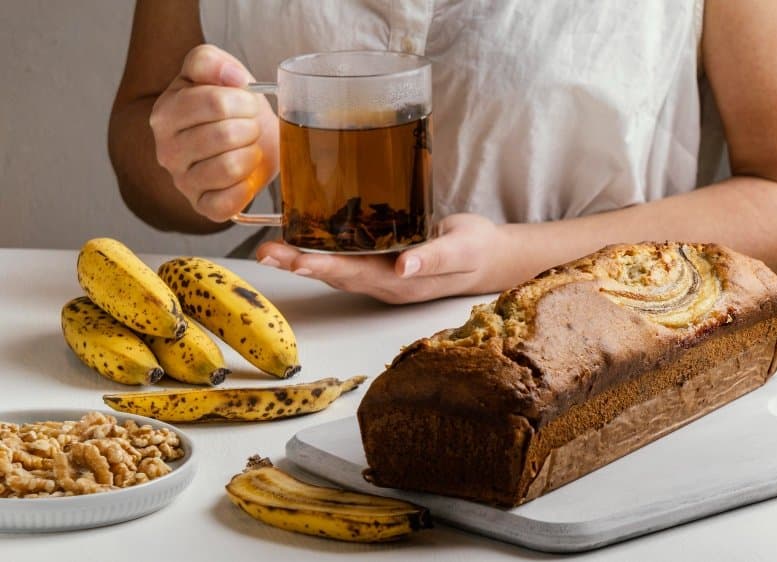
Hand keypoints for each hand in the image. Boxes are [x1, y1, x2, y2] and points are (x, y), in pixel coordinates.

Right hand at [149, 44, 278, 221]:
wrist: (244, 137)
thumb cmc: (229, 105)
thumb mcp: (216, 71)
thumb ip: (211, 61)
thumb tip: (231, 77)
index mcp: (165, 114)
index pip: (214, 103)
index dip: (243, 101)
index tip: (247, 103)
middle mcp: (166, 150)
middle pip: (224, 136)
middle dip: (250, 128)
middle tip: (250, 127)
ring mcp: (183, 182)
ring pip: (229, 168)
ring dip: (251, 155)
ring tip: (248, 148)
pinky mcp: (202, 207)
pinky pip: (227, 203)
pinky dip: (246, 189)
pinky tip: (246, 175)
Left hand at [256, 214, 519, 303]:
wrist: (492, 258)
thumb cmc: (479, 249)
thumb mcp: (462, 250)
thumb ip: (433, 259)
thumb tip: (403, 268)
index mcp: (402, 282)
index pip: (355, 274)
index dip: (324, 267)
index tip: (296, 260)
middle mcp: (386, 283)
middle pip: (336, 275)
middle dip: (298, 264)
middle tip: (265, 254)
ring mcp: (383, 275)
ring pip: (337, 270)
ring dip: (302, 260)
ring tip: (271, 251)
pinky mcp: (383, 263)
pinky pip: (346, 260)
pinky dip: (321, 251)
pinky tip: (302, 239)